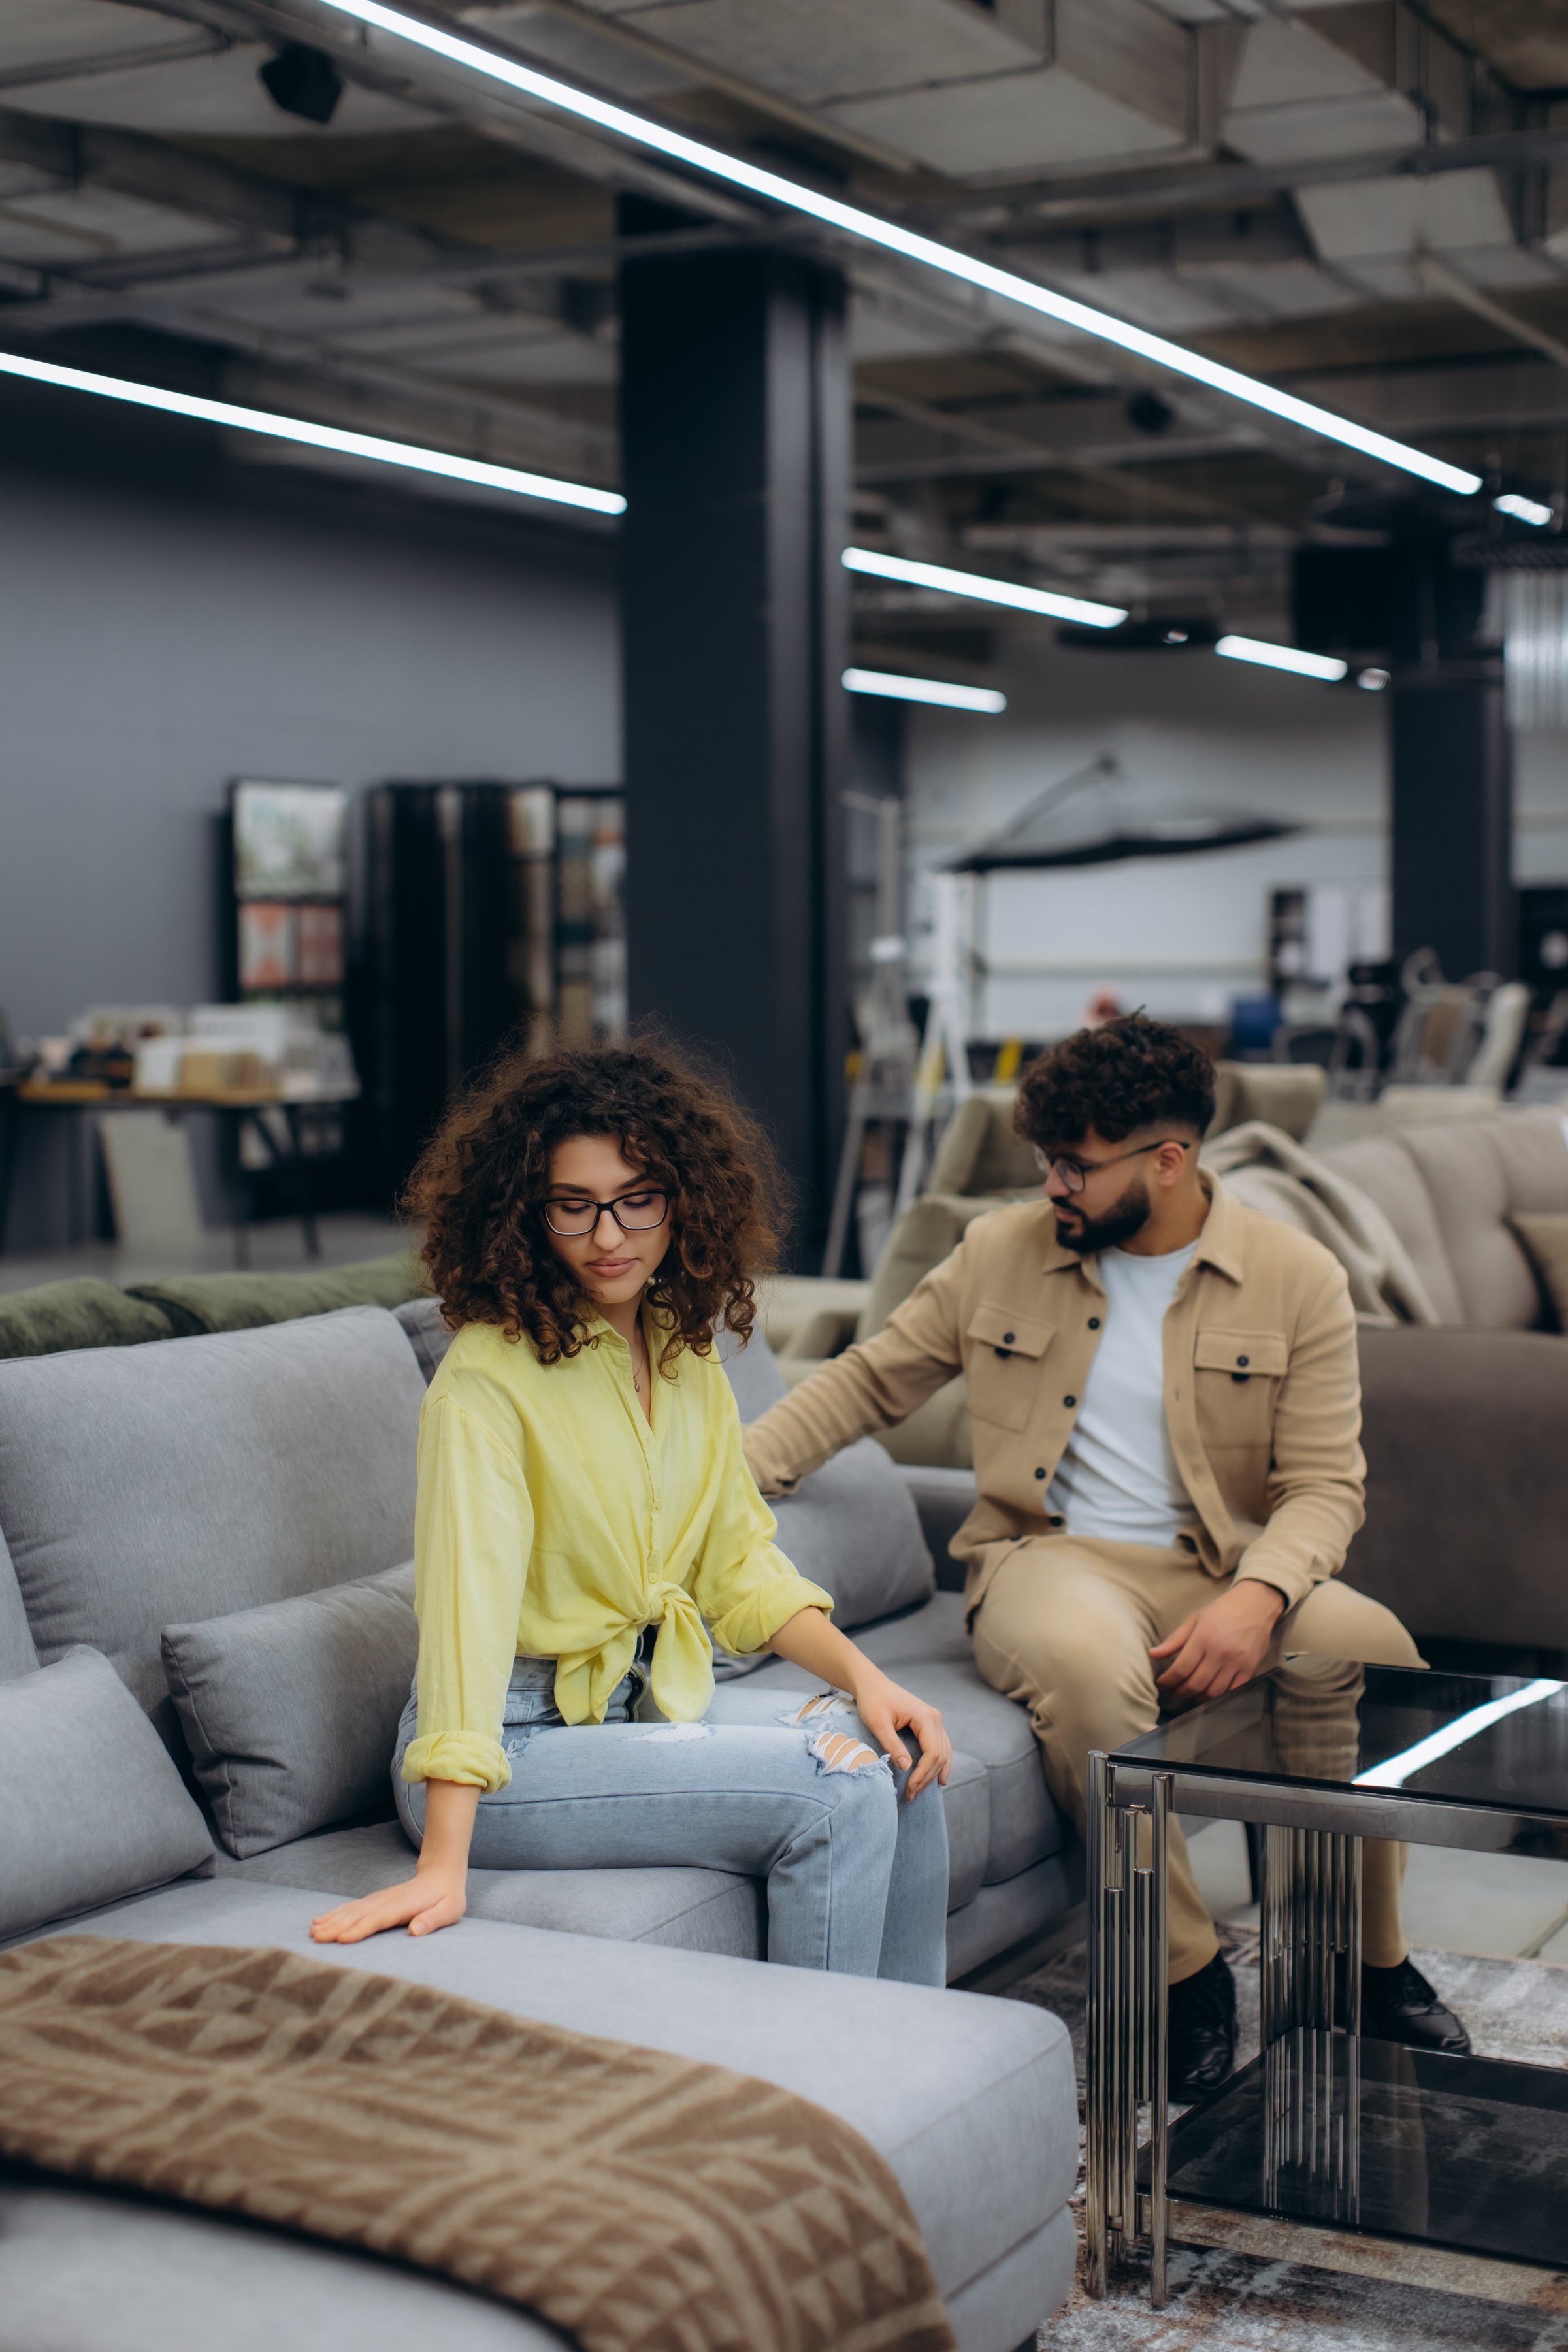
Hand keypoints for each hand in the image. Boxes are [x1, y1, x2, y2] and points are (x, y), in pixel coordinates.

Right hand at [310, 1868, 466, 1944]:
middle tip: (316, 1938)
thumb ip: (433, 1920)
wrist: (441, 1874)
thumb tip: (415, 1930)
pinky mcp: (374, 1901)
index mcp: (403, 1906)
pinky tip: (320, 1920)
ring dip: (331, 1920)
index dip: (360, 1929)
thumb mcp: (449, 1910)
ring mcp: (378, 1899)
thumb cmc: (447, 1898)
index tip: (342, 1939)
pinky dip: (334, 1913)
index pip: (378, 1919)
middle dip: (336, 1926)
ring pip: (351, 1910)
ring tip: (312, 1932)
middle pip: (358, 1915)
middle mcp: (386, 1901)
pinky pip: (351, 1907)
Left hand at [849, 1667, 951, 1799]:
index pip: (932, 1753)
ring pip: (943, 1753)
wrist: (871, 1683)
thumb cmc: (872, 1701)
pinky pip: (940, 1747)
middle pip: (939, 1756)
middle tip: (911, 1795)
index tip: (910, 1789)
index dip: (923, 1774)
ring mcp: (934, 1720)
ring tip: (919, 1791)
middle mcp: (935, 1718)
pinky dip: (939, 1764)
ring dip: (933, 1774)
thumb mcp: (878, 1723)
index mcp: (925, 1717)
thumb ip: (892, 1745)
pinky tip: (939, 1778)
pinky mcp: (929, 1723)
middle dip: (927, 1778)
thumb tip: (906, 1767)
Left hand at [1149, 1582, 1285, 1704]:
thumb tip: (1152, 1654)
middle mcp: (1220, 1652)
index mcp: (1203, 1638)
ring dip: (1199, 1698)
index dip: (1168, 1681)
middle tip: (1174, 1692)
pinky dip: (1220, 1698)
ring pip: (1214, 1692)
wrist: (1255, 1604)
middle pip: (1196, 1684)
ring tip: (1190, 1694)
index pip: (1181, 1669)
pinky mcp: (1250, 1669)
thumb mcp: (1194, 1620)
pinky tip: (1211, 1694)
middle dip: (1181, 1692)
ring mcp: (1236, 1662)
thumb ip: (1174, 1640)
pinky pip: (1233, 1692)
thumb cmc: (1222, 1611)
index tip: (1162, 1684)